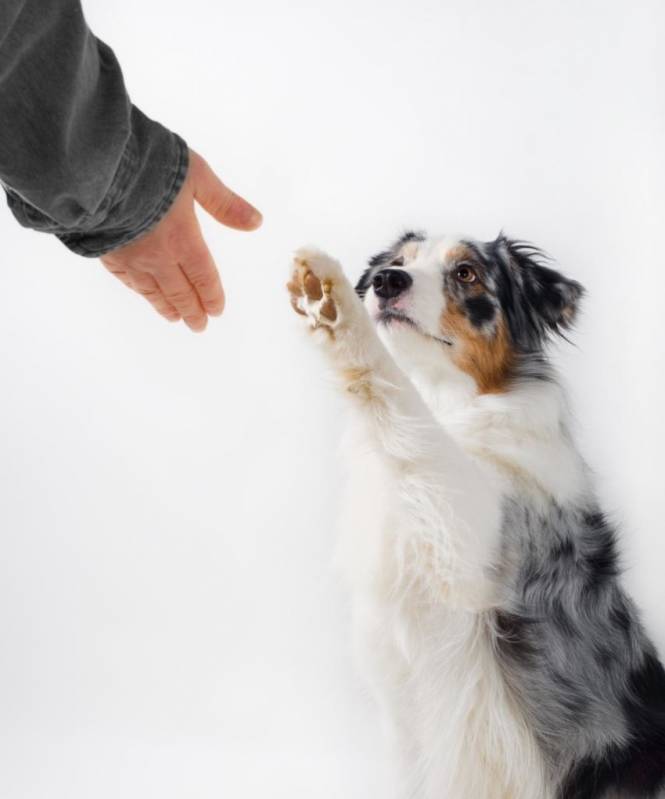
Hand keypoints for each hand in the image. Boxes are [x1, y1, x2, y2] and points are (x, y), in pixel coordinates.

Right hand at [100, 149, 261, 331]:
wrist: (97, 169)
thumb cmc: (151, 166)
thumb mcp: (197, 176)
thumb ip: (224, 203)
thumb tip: (256, 222)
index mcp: (184, 241)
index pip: (203, 277)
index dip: (211, 296)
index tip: (216, 311)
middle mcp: (159, 257)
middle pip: (180, 292)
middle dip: (192, 310)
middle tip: (199, 325)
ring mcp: (131, 259)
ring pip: (153, 292)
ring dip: (167, 307)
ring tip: (175, 318)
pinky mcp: (107, 254)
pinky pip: (128, 281)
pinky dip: (141, 292)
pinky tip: (145, 295)